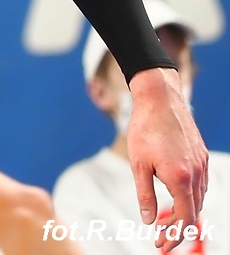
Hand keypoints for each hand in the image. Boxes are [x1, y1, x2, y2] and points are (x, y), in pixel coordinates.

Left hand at [126, 67, 205, 248]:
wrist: (160, 99)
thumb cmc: (145, 130)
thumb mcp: (138, 164)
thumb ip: (145, 194)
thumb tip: (148, 220)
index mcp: (181, 179)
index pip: (184, 219)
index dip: (174, 235)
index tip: (161, 244)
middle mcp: (197, 174)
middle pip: (193, 212)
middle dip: (177, 229)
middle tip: (160, 238)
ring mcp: (202, 165)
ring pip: (198, 199)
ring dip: (184, 213)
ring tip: (164, 221)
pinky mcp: (201, 156)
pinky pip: (200, 184)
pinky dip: (189, 197)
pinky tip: (175, 198)